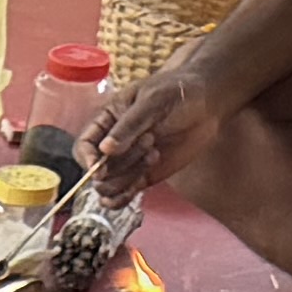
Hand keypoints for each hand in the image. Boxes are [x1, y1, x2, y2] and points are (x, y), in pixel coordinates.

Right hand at [84, 55, 216, 203]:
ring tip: (154, 155)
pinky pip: (121, 197)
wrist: (207, 104)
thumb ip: (128, 126)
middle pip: (97, 171)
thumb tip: (105, 150)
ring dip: (128, 177)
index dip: (88, 159)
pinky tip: (139, 184)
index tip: (100, 165)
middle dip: (121, 163)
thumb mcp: (152, 102)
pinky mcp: (141, 177)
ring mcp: (127, 163)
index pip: (84, 147)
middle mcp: (112, 145)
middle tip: (150, 142)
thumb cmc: (177, 93)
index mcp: (107, 121)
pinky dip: (124, 198)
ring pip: (108, 187)